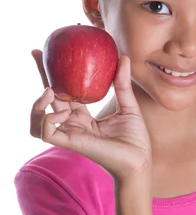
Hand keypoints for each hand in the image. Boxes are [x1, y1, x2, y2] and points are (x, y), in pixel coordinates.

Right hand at [30, 50, 151, 181]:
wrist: (140, 161)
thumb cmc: (135, 139)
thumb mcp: (129, 106)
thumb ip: (122, 83)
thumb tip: (124, 57)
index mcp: (83, 116)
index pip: (64, 92)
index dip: (54, 74)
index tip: (47, 53)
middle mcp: (73, 124)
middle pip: (48, 100)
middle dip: (40, 76)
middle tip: (37, 54)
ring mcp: (71, 134)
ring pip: (39, 120)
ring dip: (37, 104)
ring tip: (50, 90)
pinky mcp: (73, 144)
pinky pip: (47, 133)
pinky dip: (48, 120)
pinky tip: (59, 113)